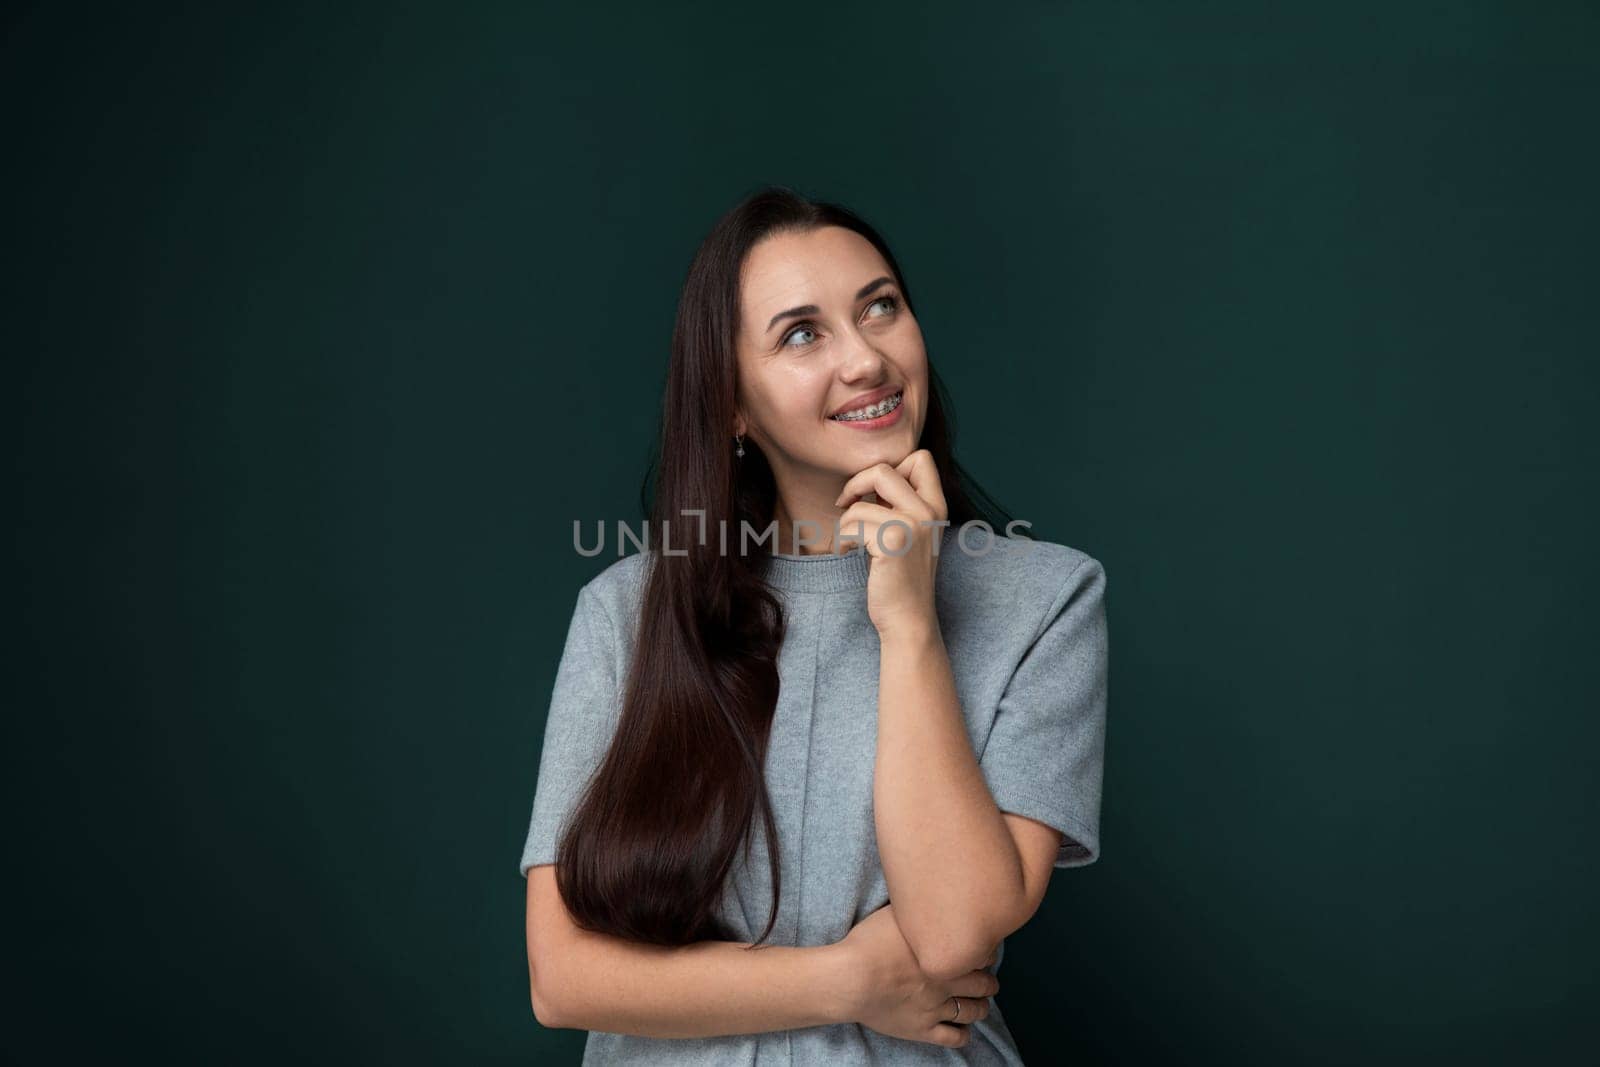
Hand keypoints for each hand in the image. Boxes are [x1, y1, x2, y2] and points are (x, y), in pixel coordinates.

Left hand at [832, 449, 948, 639]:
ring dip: (844, 524)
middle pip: (883, 470)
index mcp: (936, 505)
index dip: (889, 468)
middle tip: (845, 504)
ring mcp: (912, 526)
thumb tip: (867, 476)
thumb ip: (897, 503)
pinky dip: (842, 541)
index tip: (873, 493)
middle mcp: (929, 512)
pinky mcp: (892, 543)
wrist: (908, 619)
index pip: (920, 457)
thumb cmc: (900, 574)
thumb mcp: (908, 531)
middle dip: (855, 484)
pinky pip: (851, 527)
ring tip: (849, 543)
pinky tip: (847, 553)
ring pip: (858, 506)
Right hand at [835, 902, 999, 1049]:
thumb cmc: (869, 942)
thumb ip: (917, 910)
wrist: (850, 978)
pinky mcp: (921, 1030)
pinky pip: (953, 1038)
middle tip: (987, 979)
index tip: (981, 950)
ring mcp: (935, 1009)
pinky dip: (964, 1034)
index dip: (985, 952)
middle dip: (989, 981)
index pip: (981, 954)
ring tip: (980, 1002)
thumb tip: (927, 897)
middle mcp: (947, 982)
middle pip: (983, 984)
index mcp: (943, 953)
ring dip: (981, 1006)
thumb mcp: (895, 913)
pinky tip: (964, 1028)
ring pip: (973, 1012)